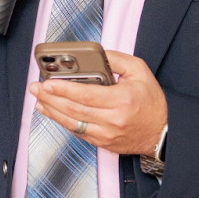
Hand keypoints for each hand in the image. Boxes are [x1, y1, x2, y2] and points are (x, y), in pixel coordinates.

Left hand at [30, 50, 167, 156]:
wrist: (162, 133)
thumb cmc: (152, 102)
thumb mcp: (140, 71)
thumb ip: (116, 60)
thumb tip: (95, 55)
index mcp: (122, 100)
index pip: (86, 95)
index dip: (64, 89)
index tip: (48, 82)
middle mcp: (112, 120)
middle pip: (74, 110)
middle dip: (51, 98)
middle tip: (36, 87)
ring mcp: (106, 134)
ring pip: (72, 123)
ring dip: (52, 110)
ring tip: (39, 99)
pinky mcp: (102, 142)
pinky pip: (77, 131)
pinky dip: (62, 121)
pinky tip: (52, 111)